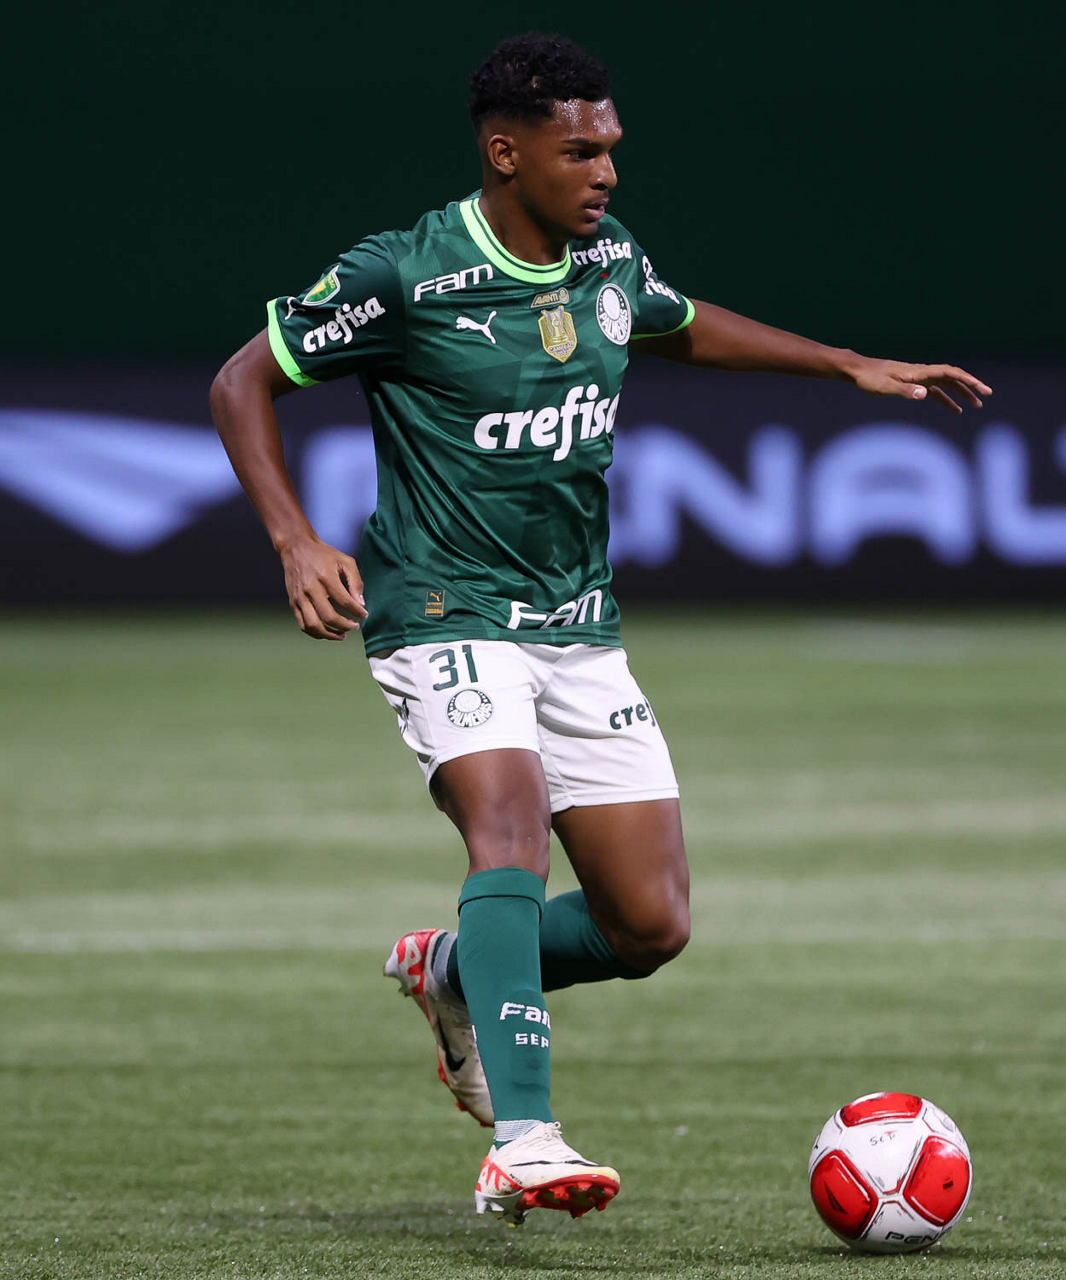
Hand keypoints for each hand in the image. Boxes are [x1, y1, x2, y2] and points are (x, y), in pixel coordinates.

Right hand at [277, 536, 367, 639]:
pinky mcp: (293, 602)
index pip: (345, 602)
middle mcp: (311, 589)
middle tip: (355, 627)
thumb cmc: (323, 554)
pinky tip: (327, 632)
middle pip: (328, 617)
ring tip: (341, 635)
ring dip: (329, 635)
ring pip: (313, 625)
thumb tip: (361, 603)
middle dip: (345, 626)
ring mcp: (299, 597)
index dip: (357, 612)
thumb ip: (356, 581)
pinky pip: (303, 624)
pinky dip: (316, 633)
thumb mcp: (345, 561)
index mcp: (326, 577)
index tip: (364, 615)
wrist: (296, 548)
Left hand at [847, 357, 991, 412]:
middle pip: (953, 377)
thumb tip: (926, 394)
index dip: (967, 379)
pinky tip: (955, 410)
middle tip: (987, 395)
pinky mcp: (914, 384)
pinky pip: (936, 392)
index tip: (981, 388)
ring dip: (962, 393)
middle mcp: (922, 373)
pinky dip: (947, 400)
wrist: (858, 370)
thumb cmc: (870, 378)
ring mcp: (919, 378)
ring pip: (947, 384)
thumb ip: (905, 391)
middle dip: (971, 385)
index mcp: (919, 372)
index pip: (949, 372)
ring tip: (976, 405)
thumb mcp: (886, 387)